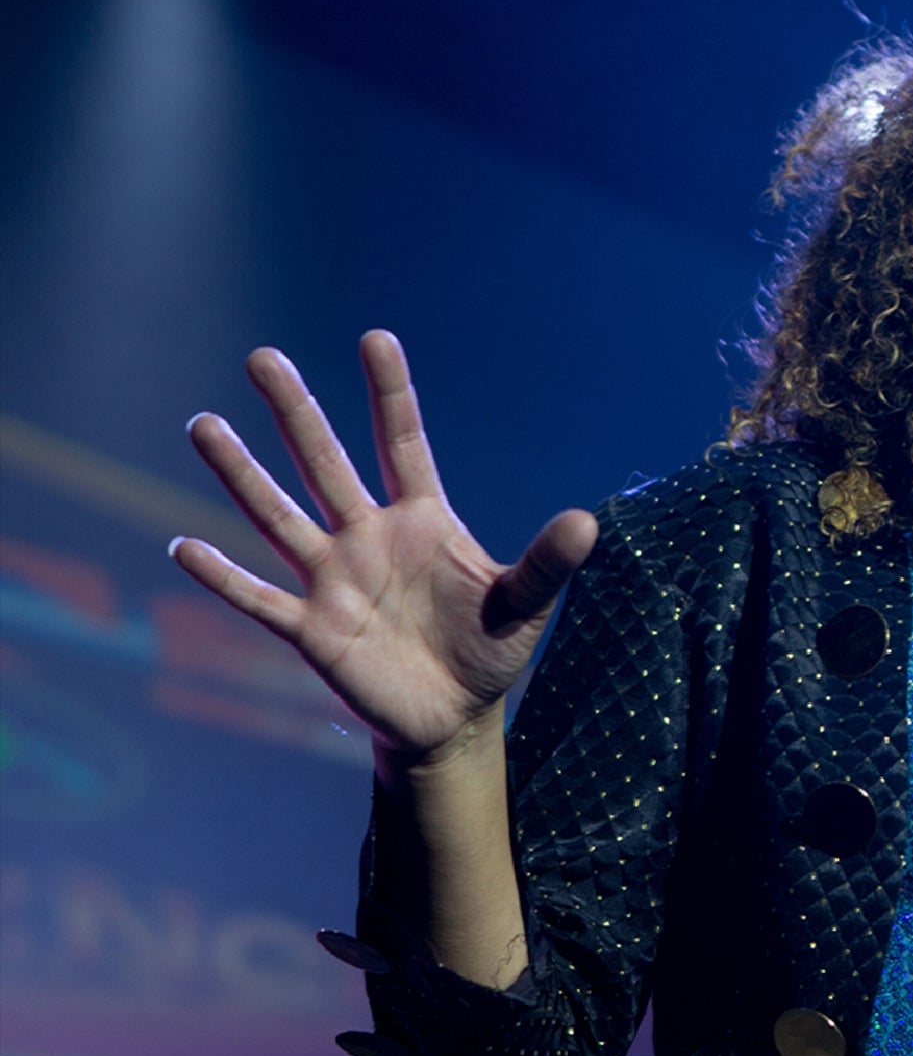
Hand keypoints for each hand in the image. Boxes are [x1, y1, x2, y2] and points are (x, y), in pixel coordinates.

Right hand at [172, 330, 597, 766]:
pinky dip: (222, 578)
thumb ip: (548, 564)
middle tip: (263, 358)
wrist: (455, 717)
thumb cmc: (490, 650)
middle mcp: (368, 537)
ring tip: (203, 424)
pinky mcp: (312, 629)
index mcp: (422, 520)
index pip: (402, 442)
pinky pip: (258, 599)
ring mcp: (334, 580)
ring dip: (241, 475)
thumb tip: (587, 523)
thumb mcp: (525, 604)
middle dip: (297, 412)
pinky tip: (182, 547)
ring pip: (278, 517)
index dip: (390, 393)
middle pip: (325, 463)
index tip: (375, 338)